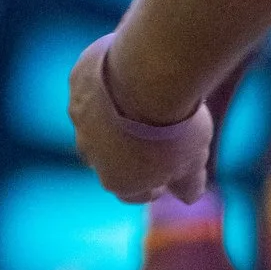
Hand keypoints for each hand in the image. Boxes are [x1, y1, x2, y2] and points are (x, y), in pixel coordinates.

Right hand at [70, 30, 213, 203]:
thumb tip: (188, 196)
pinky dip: (107, 84)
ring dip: (116, 115)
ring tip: (146, 100)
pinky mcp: (77, 83)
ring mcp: (79, 116)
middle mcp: (89, 153)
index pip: (133, 193)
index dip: (152, 186)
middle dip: (131, 150)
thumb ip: (189, 185)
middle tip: (158, 134)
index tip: (168, 174)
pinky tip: (131, 73)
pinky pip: (92, 86)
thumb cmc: (176, 127)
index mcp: (117, 181)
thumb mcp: (193, 162)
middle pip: (110, 157)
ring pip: (97, 120)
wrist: (152, 77)